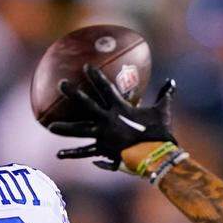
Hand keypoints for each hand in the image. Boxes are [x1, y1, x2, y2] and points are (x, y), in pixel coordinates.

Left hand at [49, 64, 176, 171]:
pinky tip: (59, 155)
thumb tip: (172, 82)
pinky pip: (86, 152)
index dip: (95, 76)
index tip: (85, 67)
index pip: (105, 88)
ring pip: (80, 130)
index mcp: (121, 108)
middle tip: (61, 84)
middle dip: (73, 93)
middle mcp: (108, 120)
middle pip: (86, 104)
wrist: (156, 155)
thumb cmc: (160, 132)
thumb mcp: (163, 111)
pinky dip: (73, 154)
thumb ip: (164, 95)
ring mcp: (103, 136)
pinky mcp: (103, 151)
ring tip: (50, 127)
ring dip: (64, 128)